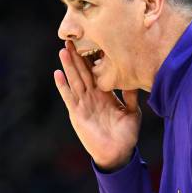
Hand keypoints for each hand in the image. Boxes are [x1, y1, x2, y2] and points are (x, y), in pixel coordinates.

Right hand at [54, 41, 141, 170]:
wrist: (118, 153)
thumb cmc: (126, 134)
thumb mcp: (132, 112)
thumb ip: (131, 96)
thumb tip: (134, 78)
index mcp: (104, 94)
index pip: (96, 72)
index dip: (92, 58)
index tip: (90, 41)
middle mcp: (92, 97)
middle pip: (82, 73)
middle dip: (77, 57)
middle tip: (70, 39)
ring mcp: (83, 105)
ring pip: (75, 81)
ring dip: (68, 66)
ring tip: (63, 51)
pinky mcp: (77, 114)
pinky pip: (69, 98)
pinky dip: (63, 86)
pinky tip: (57, 74)